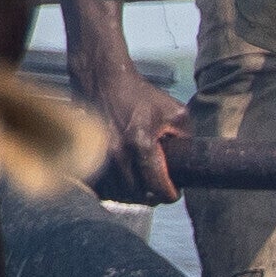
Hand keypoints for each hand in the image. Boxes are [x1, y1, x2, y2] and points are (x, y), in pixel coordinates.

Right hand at [60, 16, 181, 201]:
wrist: (102, 79)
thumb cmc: (140, 94)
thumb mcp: (176, 112)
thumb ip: (187, 138)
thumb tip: (190, 161)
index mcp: (141, 144)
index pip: (158, 188)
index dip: (171, 194)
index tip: (175, 191)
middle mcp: (117, 154)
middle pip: (138, 196)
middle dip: (152, 197)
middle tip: (160, 190)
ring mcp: (98, 156)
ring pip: (117, 194)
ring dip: (132, 195)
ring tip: (142, 187)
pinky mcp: (85, 156)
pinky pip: (99, 187)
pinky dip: (112, 190)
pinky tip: (122, 183)